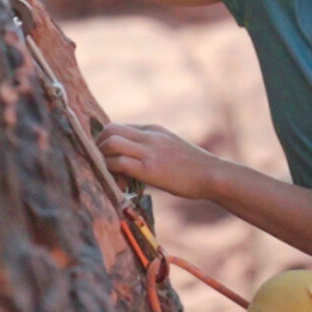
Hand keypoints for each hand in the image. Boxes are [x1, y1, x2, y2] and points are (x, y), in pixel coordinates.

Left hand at [97, 123, 218, 199]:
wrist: (212, 175)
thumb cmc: (195, 167)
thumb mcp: (172, 148)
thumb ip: (154, 148)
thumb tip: (137, 161)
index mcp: (154, 129)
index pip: (120, 127)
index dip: (108, 142)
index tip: (108, 158)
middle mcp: (149, 136)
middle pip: (110, 129)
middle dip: (98, 146)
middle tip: (101, 164)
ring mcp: (149, 151)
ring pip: (110, 143)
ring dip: (102, 158)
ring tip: (109, 174)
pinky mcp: (150, 169)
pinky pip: (119, 163)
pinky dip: (112, 172)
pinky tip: (119, 184)